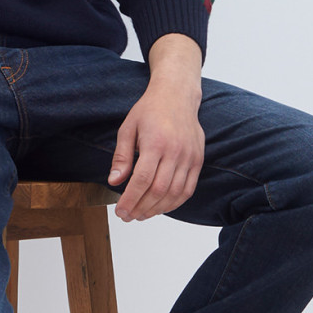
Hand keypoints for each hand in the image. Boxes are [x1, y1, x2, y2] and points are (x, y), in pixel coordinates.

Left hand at [108, 37, 204, 220]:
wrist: (177, 95)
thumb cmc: (150, 110)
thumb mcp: (127, 129)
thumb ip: (121, 157)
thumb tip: (114, 182)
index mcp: (155, 143)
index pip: (142, 180)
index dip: (130, 199)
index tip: (120, 211)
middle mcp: (175, 151)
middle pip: (158, 190)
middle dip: (141, 208)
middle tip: (128, 216)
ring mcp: (189, 157)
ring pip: (174, 193)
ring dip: (157, 209)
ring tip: (142, 214)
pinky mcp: (198, 160)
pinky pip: (188, 189)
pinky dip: (175, 202)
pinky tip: (161, 207)